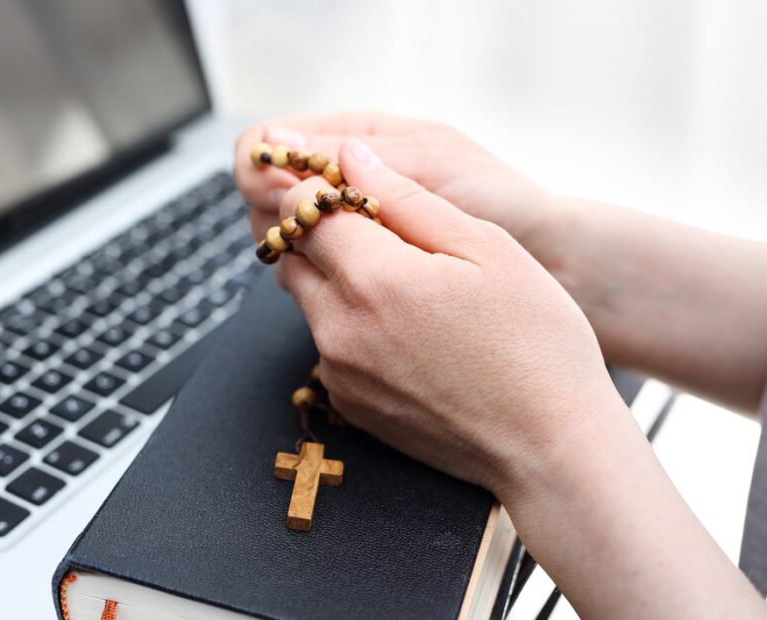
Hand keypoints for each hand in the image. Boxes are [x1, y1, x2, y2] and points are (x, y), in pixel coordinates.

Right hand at [233, 112, 555, 252]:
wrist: (553, 259)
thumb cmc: (503, 202)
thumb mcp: (431, 166)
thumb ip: (357, 158)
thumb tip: (278, 144)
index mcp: (363, 137)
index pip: (273, 142)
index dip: (264, 169)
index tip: (282, 201)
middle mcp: (349, 180)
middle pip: (271, 195)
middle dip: (283, 216)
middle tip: (316, 240)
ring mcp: (354, 226)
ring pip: (290, 237)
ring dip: (299, 251)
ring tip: (340, 266)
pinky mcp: (363, 271)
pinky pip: (317, 274)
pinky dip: (320, 280)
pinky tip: (347, 290)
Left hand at [269, 137, 627, 497]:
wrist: (549, 446)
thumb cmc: (534, 342)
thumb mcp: (486, 248)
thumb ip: (408, 197)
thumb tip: (351, 157)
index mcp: (372, 278)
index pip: (301, 209)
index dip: (327, 189)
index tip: (362, 192)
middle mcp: (339, 327)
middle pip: (294, 253)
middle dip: (324, 231)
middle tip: (383, 233)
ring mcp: (338, 371)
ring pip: (307, 298)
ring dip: (336, 277)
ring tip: (404, 284)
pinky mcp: (347, 403)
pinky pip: (326, 344)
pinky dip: (349, 323)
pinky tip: (405, 332)